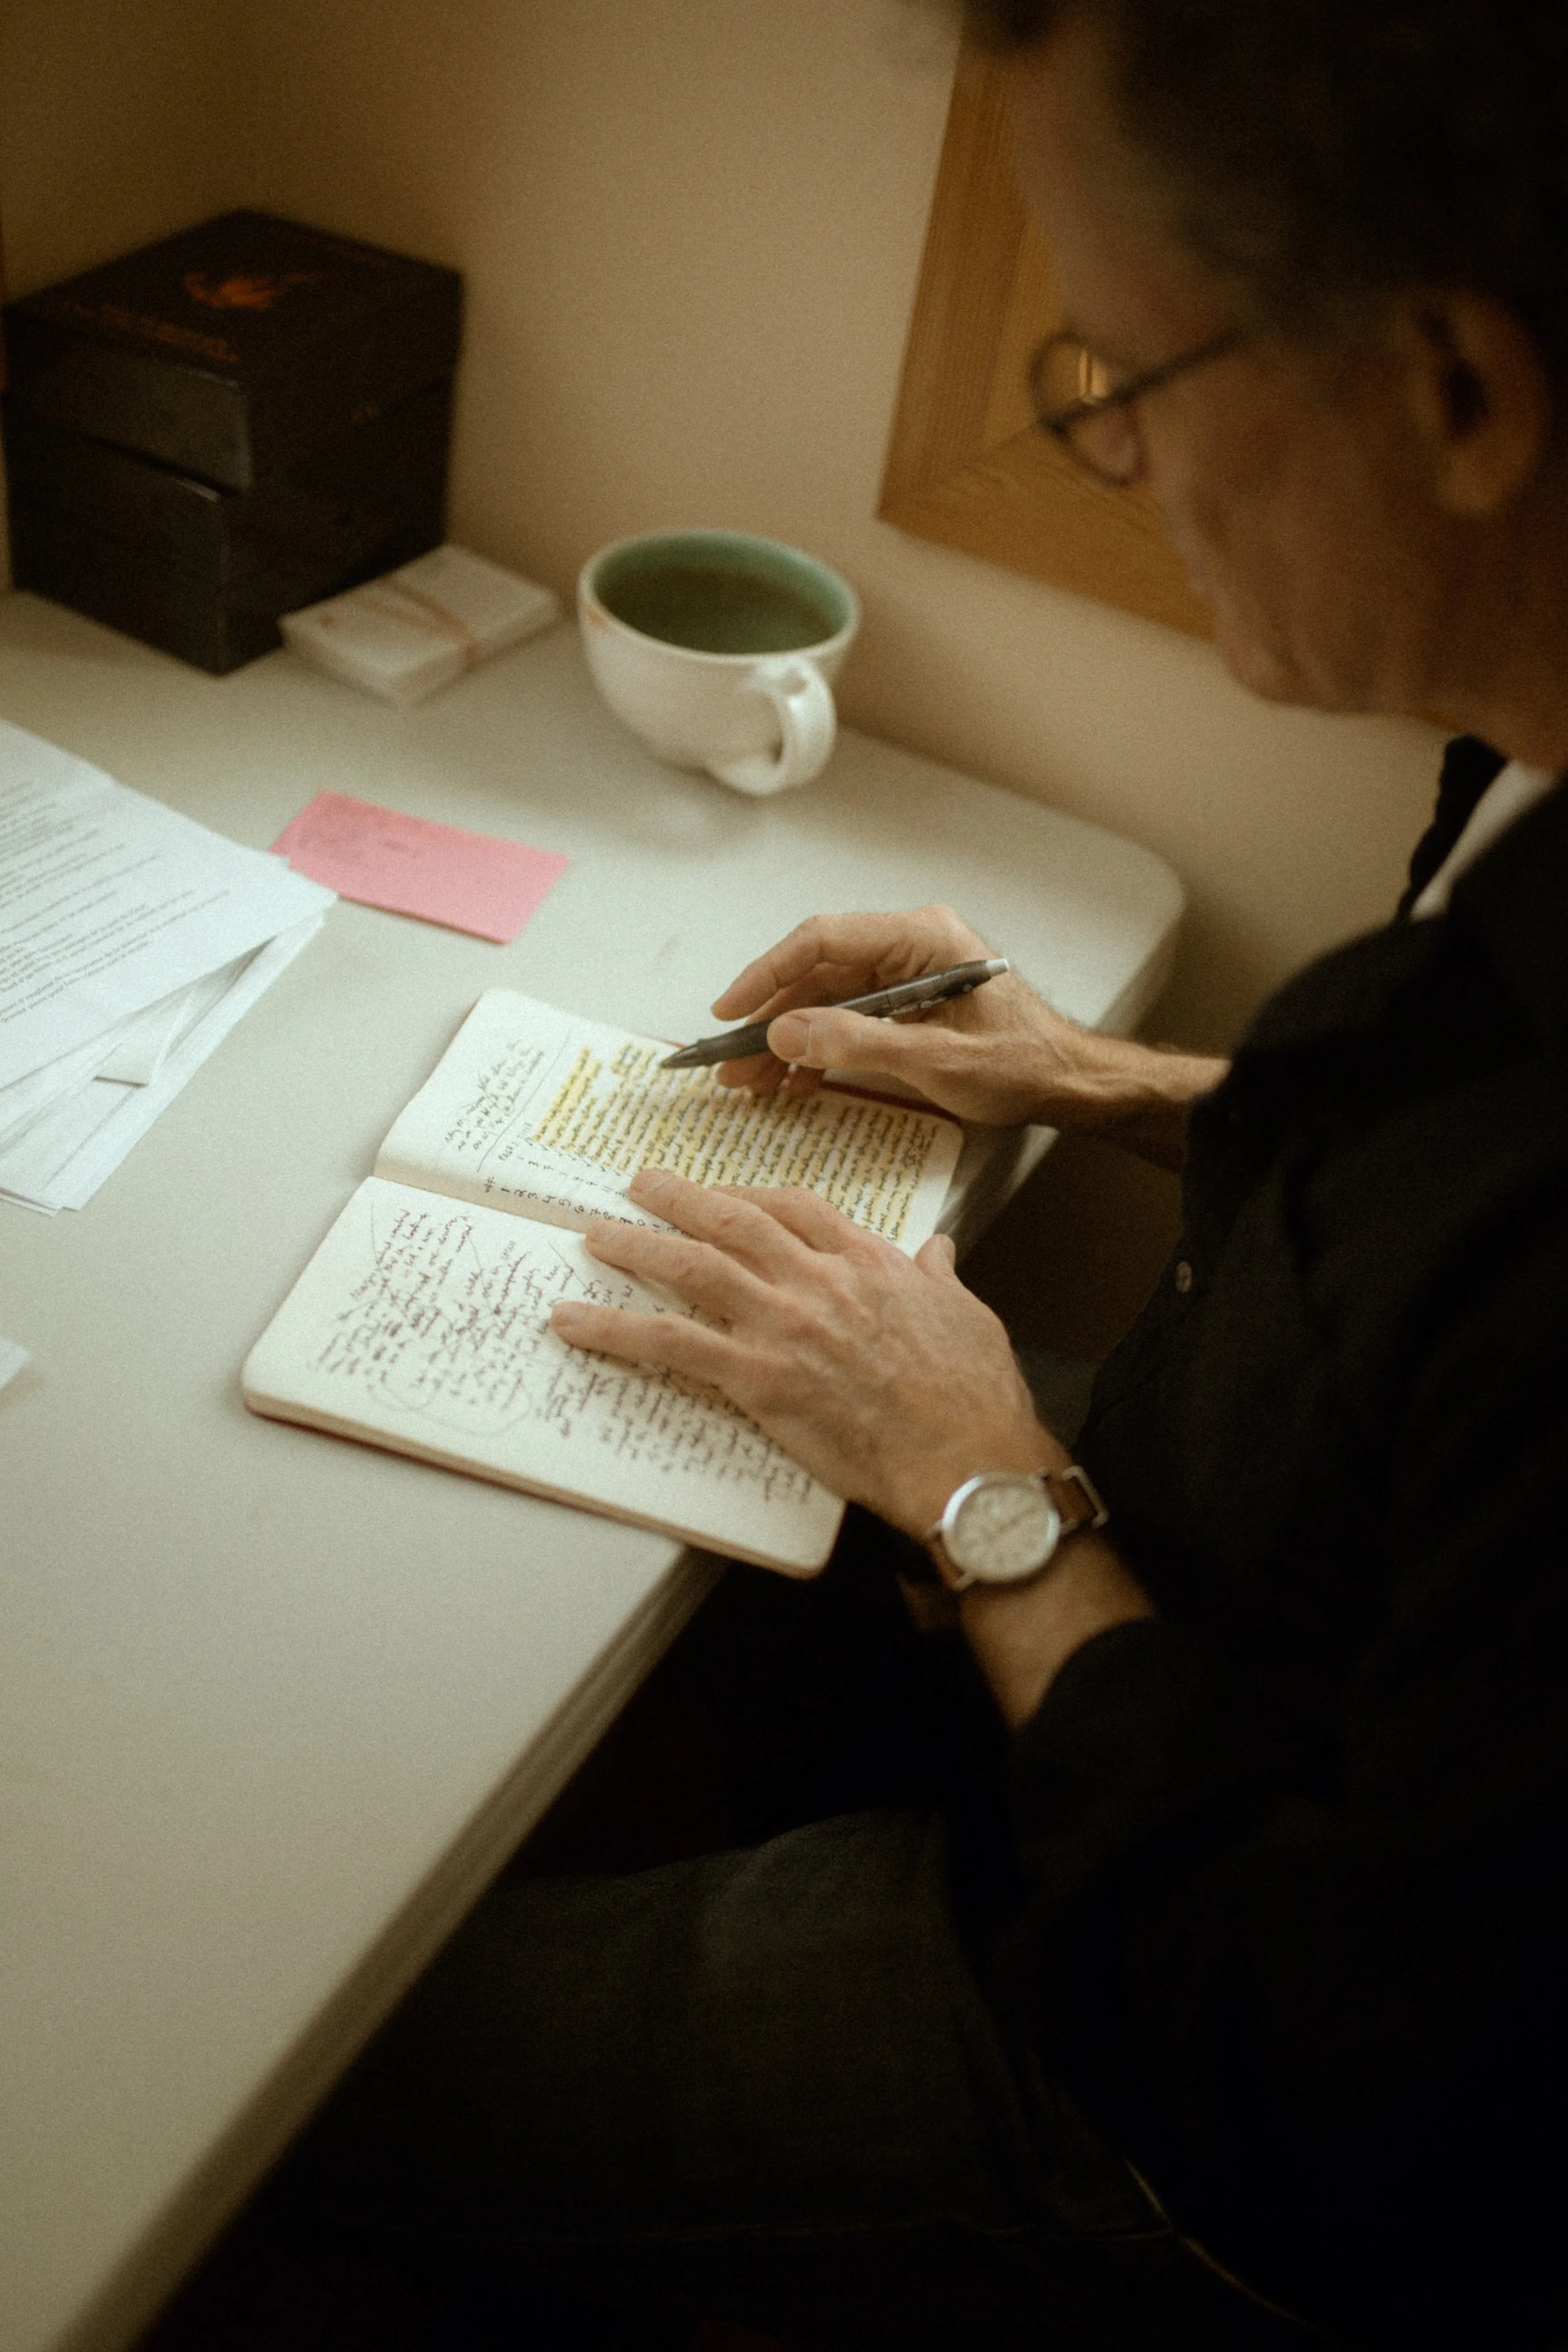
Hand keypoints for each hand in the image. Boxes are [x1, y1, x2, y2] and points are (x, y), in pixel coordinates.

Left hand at [547, 1167, 1054, 1535]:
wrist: (966, 1459)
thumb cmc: (974, 1397)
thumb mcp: (967, 1315)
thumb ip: (937, 1276)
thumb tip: (936, 1250)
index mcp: (868, 1264)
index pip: (796, 1208)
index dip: (750, 1196)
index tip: (725, 1195)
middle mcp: (818, 1282)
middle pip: (733, 1221)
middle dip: (680, 1198)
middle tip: (642, 1185)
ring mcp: (783, 1326)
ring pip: (692, 1268)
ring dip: (636, 1246)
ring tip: (597, 1234)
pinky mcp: (758, 1379)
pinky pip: (670, 1344)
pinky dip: (614, 1328)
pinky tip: (574, 1321)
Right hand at [709, 906, 1228, 1166]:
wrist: (1069, 1082)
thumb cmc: (1023, 1064)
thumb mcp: (940, 1061)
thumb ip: (862, 1043)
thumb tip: (787, 1031)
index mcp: (923, 937)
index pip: (825, 939)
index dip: (769, 973)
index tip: (731, 1009)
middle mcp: (909, 945)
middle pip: (818, 973)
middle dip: (770, 1020)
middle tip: (731, 1064)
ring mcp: (905, 973)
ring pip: (825, 1000)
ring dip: (786, 1040)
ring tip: (750, 1082)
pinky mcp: (904, 1004)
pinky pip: (846, 1020)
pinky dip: (816, 1050)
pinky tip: (790, 1082)